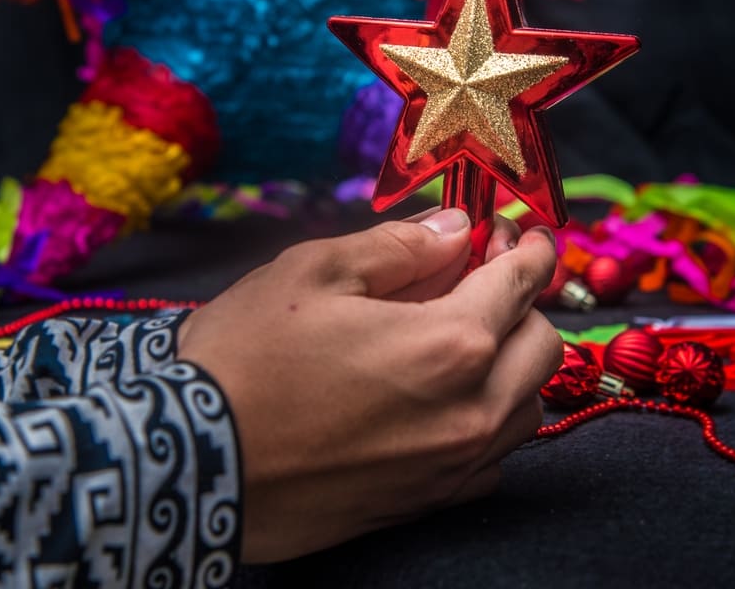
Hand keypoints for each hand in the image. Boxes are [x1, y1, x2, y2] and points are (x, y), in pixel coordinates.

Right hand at [176, 207, 561, 562]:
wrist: (191, 462)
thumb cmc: (245, 357)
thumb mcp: (313, 272)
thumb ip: (399, 247)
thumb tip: (452, 231)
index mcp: (451, 343)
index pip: (523, 284)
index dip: (530, 250)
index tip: (526, 236)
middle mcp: (469, 411)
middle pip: (543, 347)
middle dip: (524, 306)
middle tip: (482, 281)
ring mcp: (452, 465)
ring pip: (525, 408)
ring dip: (510, 365)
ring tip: (459, 340)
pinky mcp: (426, 503)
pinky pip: (491, 460)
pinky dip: (485, 423)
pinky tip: (441, 403)